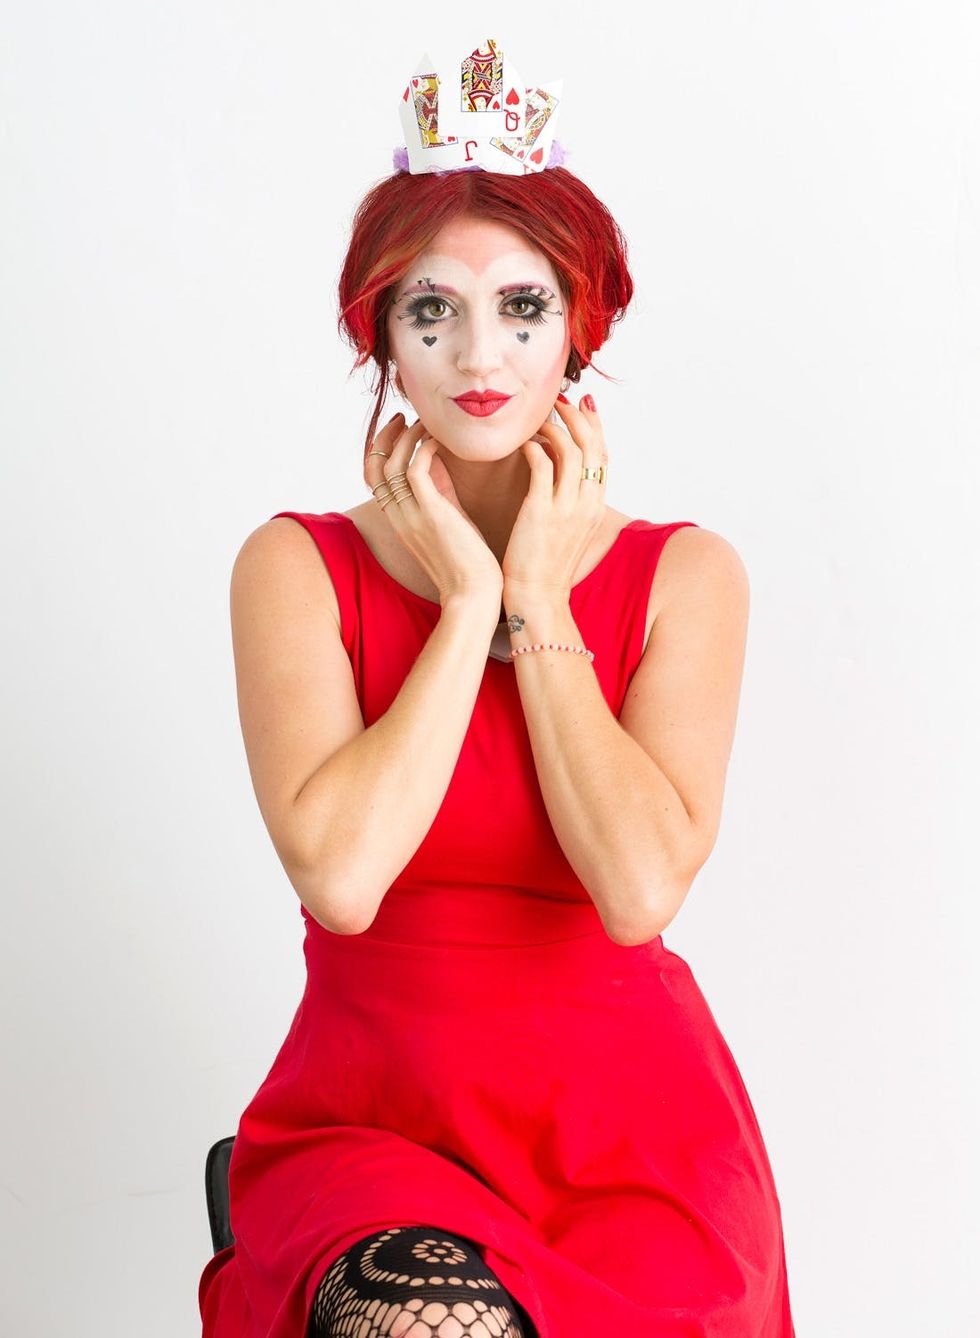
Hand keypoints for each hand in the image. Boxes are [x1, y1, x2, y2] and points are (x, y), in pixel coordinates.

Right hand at [364, 413, 502, 606]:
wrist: (474, 593)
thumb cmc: (467, 562)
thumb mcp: (447, 522)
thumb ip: (438, 494)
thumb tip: (440, 464)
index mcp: (398, 520)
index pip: (372, 478)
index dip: (379, 450)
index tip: (398, 430)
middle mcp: (398, 517)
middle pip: (375, 466)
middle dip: (386, 436)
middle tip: (405, 417)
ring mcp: (412, 516)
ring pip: (392, 463)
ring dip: (406, 437)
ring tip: (424, 423)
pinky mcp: (432, 513)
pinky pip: (416, 469)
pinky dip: (425, 449)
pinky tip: (440, 442)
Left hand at [501, 393, 608, 598]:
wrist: (538, 598)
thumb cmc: (547, 567)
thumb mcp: (570, 531)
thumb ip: (571, 502)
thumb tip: (559, 473)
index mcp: (596, 507)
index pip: (604, 455)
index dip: (596, 425)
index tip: (585, 405)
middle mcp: (587, 504)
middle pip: (592, 446)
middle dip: (577, 417)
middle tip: (559, 402)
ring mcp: (566, 508)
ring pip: (570, 451)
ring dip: (554, 429)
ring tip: (538, 421)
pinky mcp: (540, 512)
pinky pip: (541, 466)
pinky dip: (533, 449)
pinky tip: (522, 446)